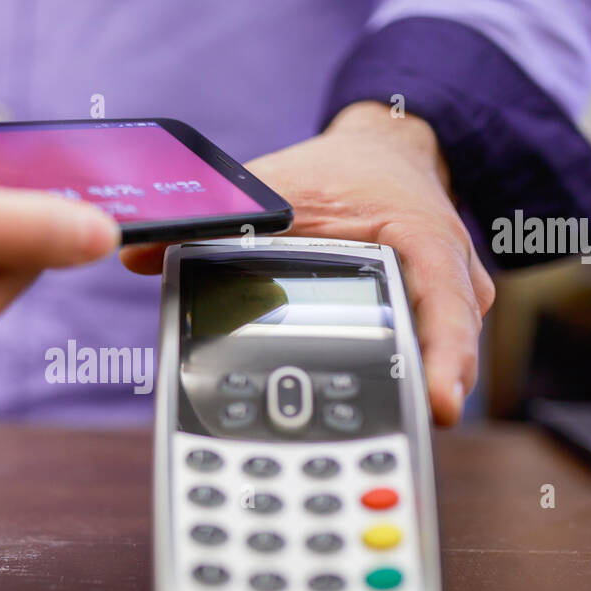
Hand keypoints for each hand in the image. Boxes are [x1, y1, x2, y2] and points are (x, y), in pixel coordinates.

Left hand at [121, 102, 494, 426]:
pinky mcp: (441, 318)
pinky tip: (363, 410)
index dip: (447, 359)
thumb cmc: (338, 173)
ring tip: (373, 432)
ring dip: (403, 392)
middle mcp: (452, 276)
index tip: (440, 403)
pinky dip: (395, 378)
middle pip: (445, 350)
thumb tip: (136, 253)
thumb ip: (211, 222)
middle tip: (392, 434)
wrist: (382, 155)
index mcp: (424, 239)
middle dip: (416, 395)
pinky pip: (425, 355)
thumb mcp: (275, 187)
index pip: (448, 307)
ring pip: (436, 360)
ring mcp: (454, 302)